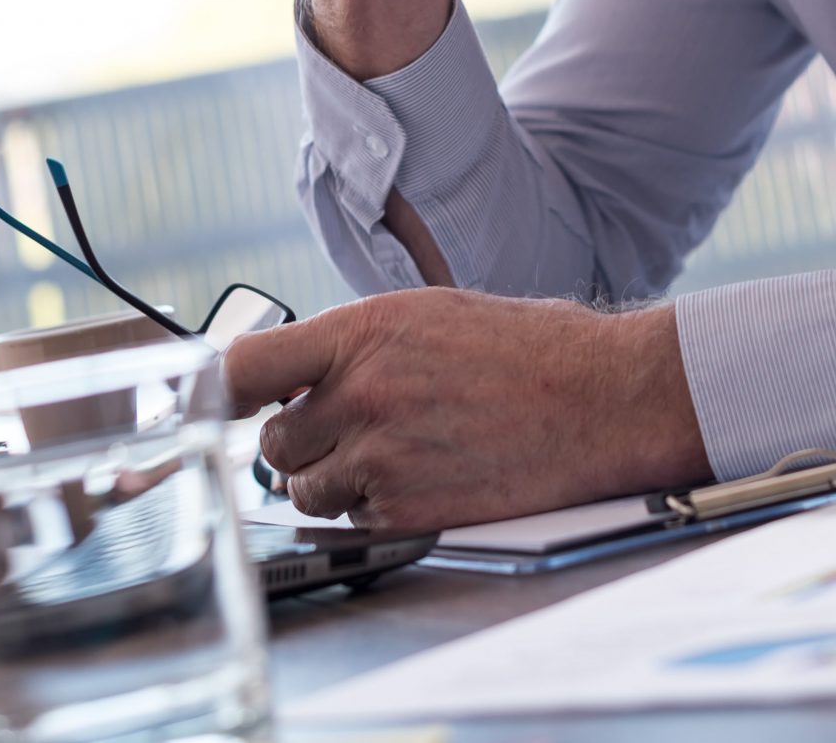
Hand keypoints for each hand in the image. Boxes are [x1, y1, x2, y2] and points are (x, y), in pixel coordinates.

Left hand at [226, 288, 712, 531]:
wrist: (604, 399)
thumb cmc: (533, 350)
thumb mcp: (432, 314)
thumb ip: (358, 345)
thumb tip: (304, 376)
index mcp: (363, 332)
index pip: (247, 366)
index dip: (230, 390)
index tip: (234, 402)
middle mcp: (362, 393)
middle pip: (275, 442)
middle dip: (303, 443)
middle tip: (347, 434)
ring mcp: (383, 457)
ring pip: (309, 489)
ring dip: (336, 482)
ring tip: (393, 457)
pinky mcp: (410, 510)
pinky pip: (354, 521)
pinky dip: (376, 510)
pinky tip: (424, 478)